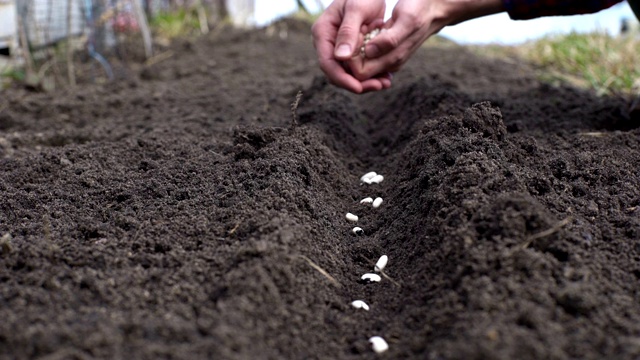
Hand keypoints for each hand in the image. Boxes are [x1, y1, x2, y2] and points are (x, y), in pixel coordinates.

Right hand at [311, 0, 392, 92]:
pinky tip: (386, 77)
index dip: (342, 79)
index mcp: (322, 32)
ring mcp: (338, 48)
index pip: (328, 63)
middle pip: (337, 73)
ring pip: (348, 73)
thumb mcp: (357, 8)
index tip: (359, 87)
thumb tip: (341, 57)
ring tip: (386, 83)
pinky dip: (371, 74)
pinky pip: (358, 67)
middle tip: (379, 86)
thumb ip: (348, 31)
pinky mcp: (351, 51)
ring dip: (366, 81)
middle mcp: (328, 43)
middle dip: (357, 83)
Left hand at [347, 0, 505, 80]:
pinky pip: (368, 53)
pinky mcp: (387, 52)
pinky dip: (364, 41)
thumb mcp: (407, 20)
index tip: (356, 37)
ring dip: (358, 46)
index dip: (352, 58)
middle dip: (353, 52)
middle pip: (358, 70)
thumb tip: (369, 53)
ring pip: (362, 62)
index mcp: (392, 59)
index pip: (359, 73)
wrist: (434, 8)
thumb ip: (389, 40)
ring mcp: (388, 58)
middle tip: (359, 30)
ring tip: (366, 27)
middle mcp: (389, 63)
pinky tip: (371, 27)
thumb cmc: (420, 10)